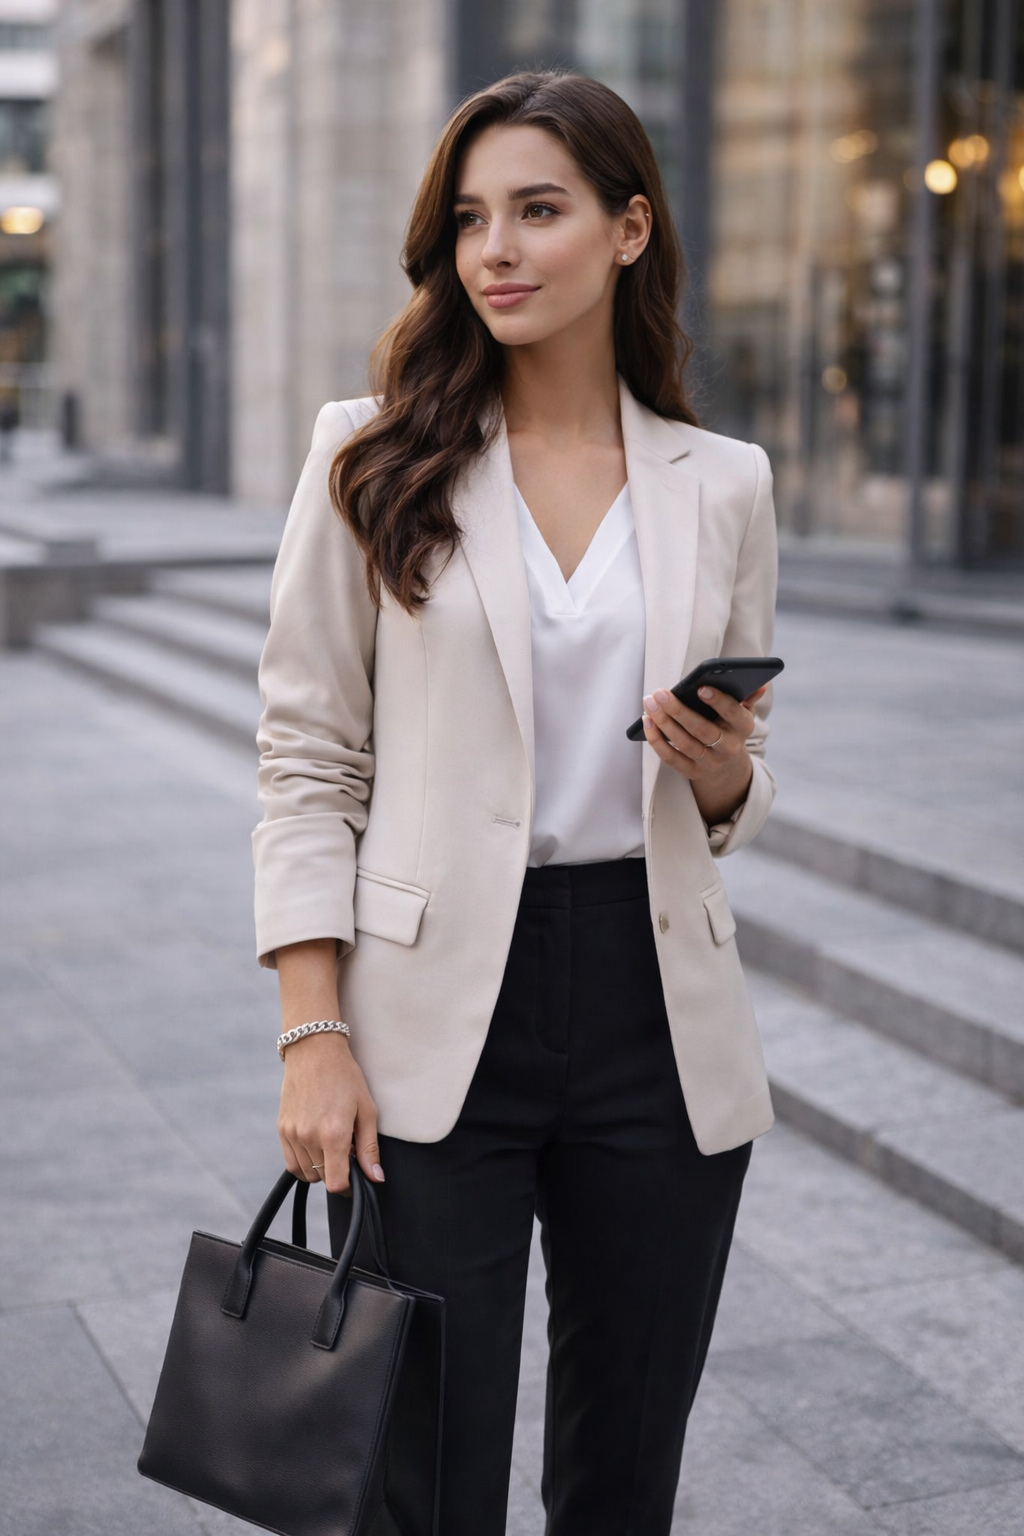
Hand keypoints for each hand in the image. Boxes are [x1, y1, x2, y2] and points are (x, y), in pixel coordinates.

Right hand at [277, 1031, 383, 1195]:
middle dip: (337, 1171)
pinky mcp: (281, 1129)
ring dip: (320, 1168)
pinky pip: (291, 1163)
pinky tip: (316, 1145)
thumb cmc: (346, 1077)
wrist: (314, 1051)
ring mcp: (292, 1134)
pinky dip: (304, 1163)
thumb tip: (375, 1178)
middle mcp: (309, 1137)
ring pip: (306, 1173)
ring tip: (331, 1144)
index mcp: (333, 1134)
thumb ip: (369, 1148)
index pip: (336, 1184)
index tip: (356, 1176)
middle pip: (323, 1179)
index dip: (349, 1186)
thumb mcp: (366, 1110)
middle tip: (347, 1149)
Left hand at [641, 682, 767, 785]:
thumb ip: (747, 696)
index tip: (700, 687)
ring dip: (663, 722)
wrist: (726, 763)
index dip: (718, 701)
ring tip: (649, 704)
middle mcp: (729, 748)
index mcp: (744, 727)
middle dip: (679, 710)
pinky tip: (646, 722)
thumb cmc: (729, 726)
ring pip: (684, 743)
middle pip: (702, 730)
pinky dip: (656, 740)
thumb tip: (761, 684)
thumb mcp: (741, 712)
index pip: (734, 713)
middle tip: (660, 693)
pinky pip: (671, 758)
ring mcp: (710, 762)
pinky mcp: (692, 772)